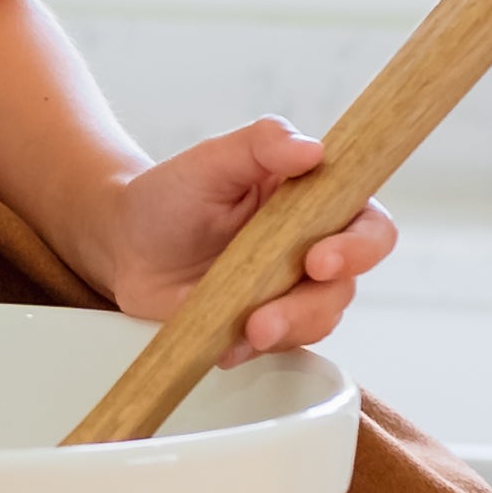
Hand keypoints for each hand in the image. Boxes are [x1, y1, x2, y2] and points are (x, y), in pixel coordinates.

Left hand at [96, 119, 397, 360]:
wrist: (122, 244)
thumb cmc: (171, 195)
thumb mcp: (210, 160)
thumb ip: (260, 143)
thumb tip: (313, 149)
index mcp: (314, 200)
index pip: (369, 224)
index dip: (360, 246)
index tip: (319, 258)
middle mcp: (313, 246)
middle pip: (348, 282)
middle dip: (314, 303)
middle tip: (271, 313)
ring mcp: (289, 289)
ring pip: (319, 319)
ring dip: (287, 329)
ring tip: (247, 330)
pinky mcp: (263, 323)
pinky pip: (279, 345)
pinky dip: (254, 348)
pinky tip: (227, 346)